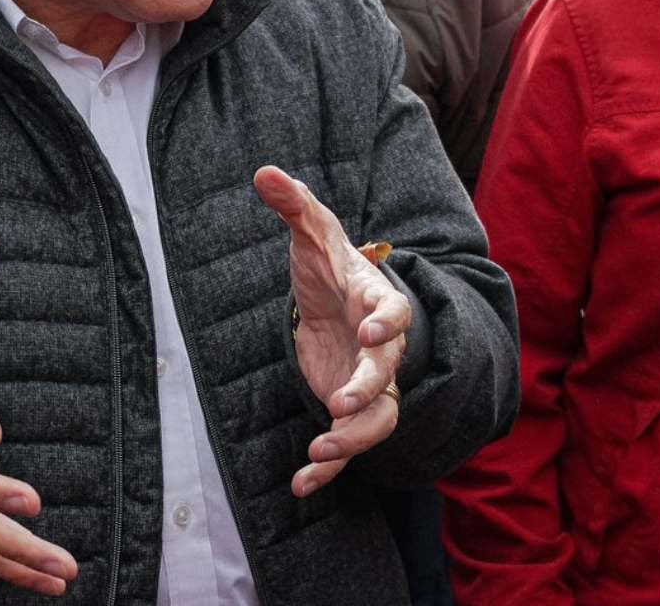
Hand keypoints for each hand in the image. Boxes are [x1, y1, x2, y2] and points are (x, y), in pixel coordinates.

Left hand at [253, 166, 410, 498]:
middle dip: (368, 392)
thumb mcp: (310, 233)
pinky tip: (299, 487)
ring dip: (352, 439)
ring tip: (318, 450)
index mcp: (376, 302)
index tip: (372, 334)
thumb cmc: (329, 266)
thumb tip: (264, 171)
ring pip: (377, 420)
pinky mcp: (347, 409)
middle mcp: (381, 349)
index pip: (395, 314)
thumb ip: (293, 205)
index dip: (387, 325)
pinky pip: (346, 447)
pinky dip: (327, 469)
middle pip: (388, 377)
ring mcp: (368, 383)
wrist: (336, 302)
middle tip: (340, 404)